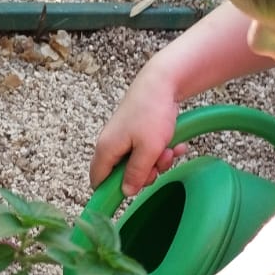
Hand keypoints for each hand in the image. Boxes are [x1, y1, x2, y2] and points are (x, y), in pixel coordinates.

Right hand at [90, 72, 185, 196]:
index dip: (113, 191)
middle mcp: (111, 144)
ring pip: (138, 163)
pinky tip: (175, 145)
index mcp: (106, 150)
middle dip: (145, 174)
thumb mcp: (148, 150)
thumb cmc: (152, 113)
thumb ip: (136, 174)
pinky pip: (147, 151)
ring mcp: (123, 138)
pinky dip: (161, 150)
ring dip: (157, 161)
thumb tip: (126, 192)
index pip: (98, 181)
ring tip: (170, 149)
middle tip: (159, 164)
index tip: (134, 190)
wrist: (162, 82)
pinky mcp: (136, 133)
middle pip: (122, 174)